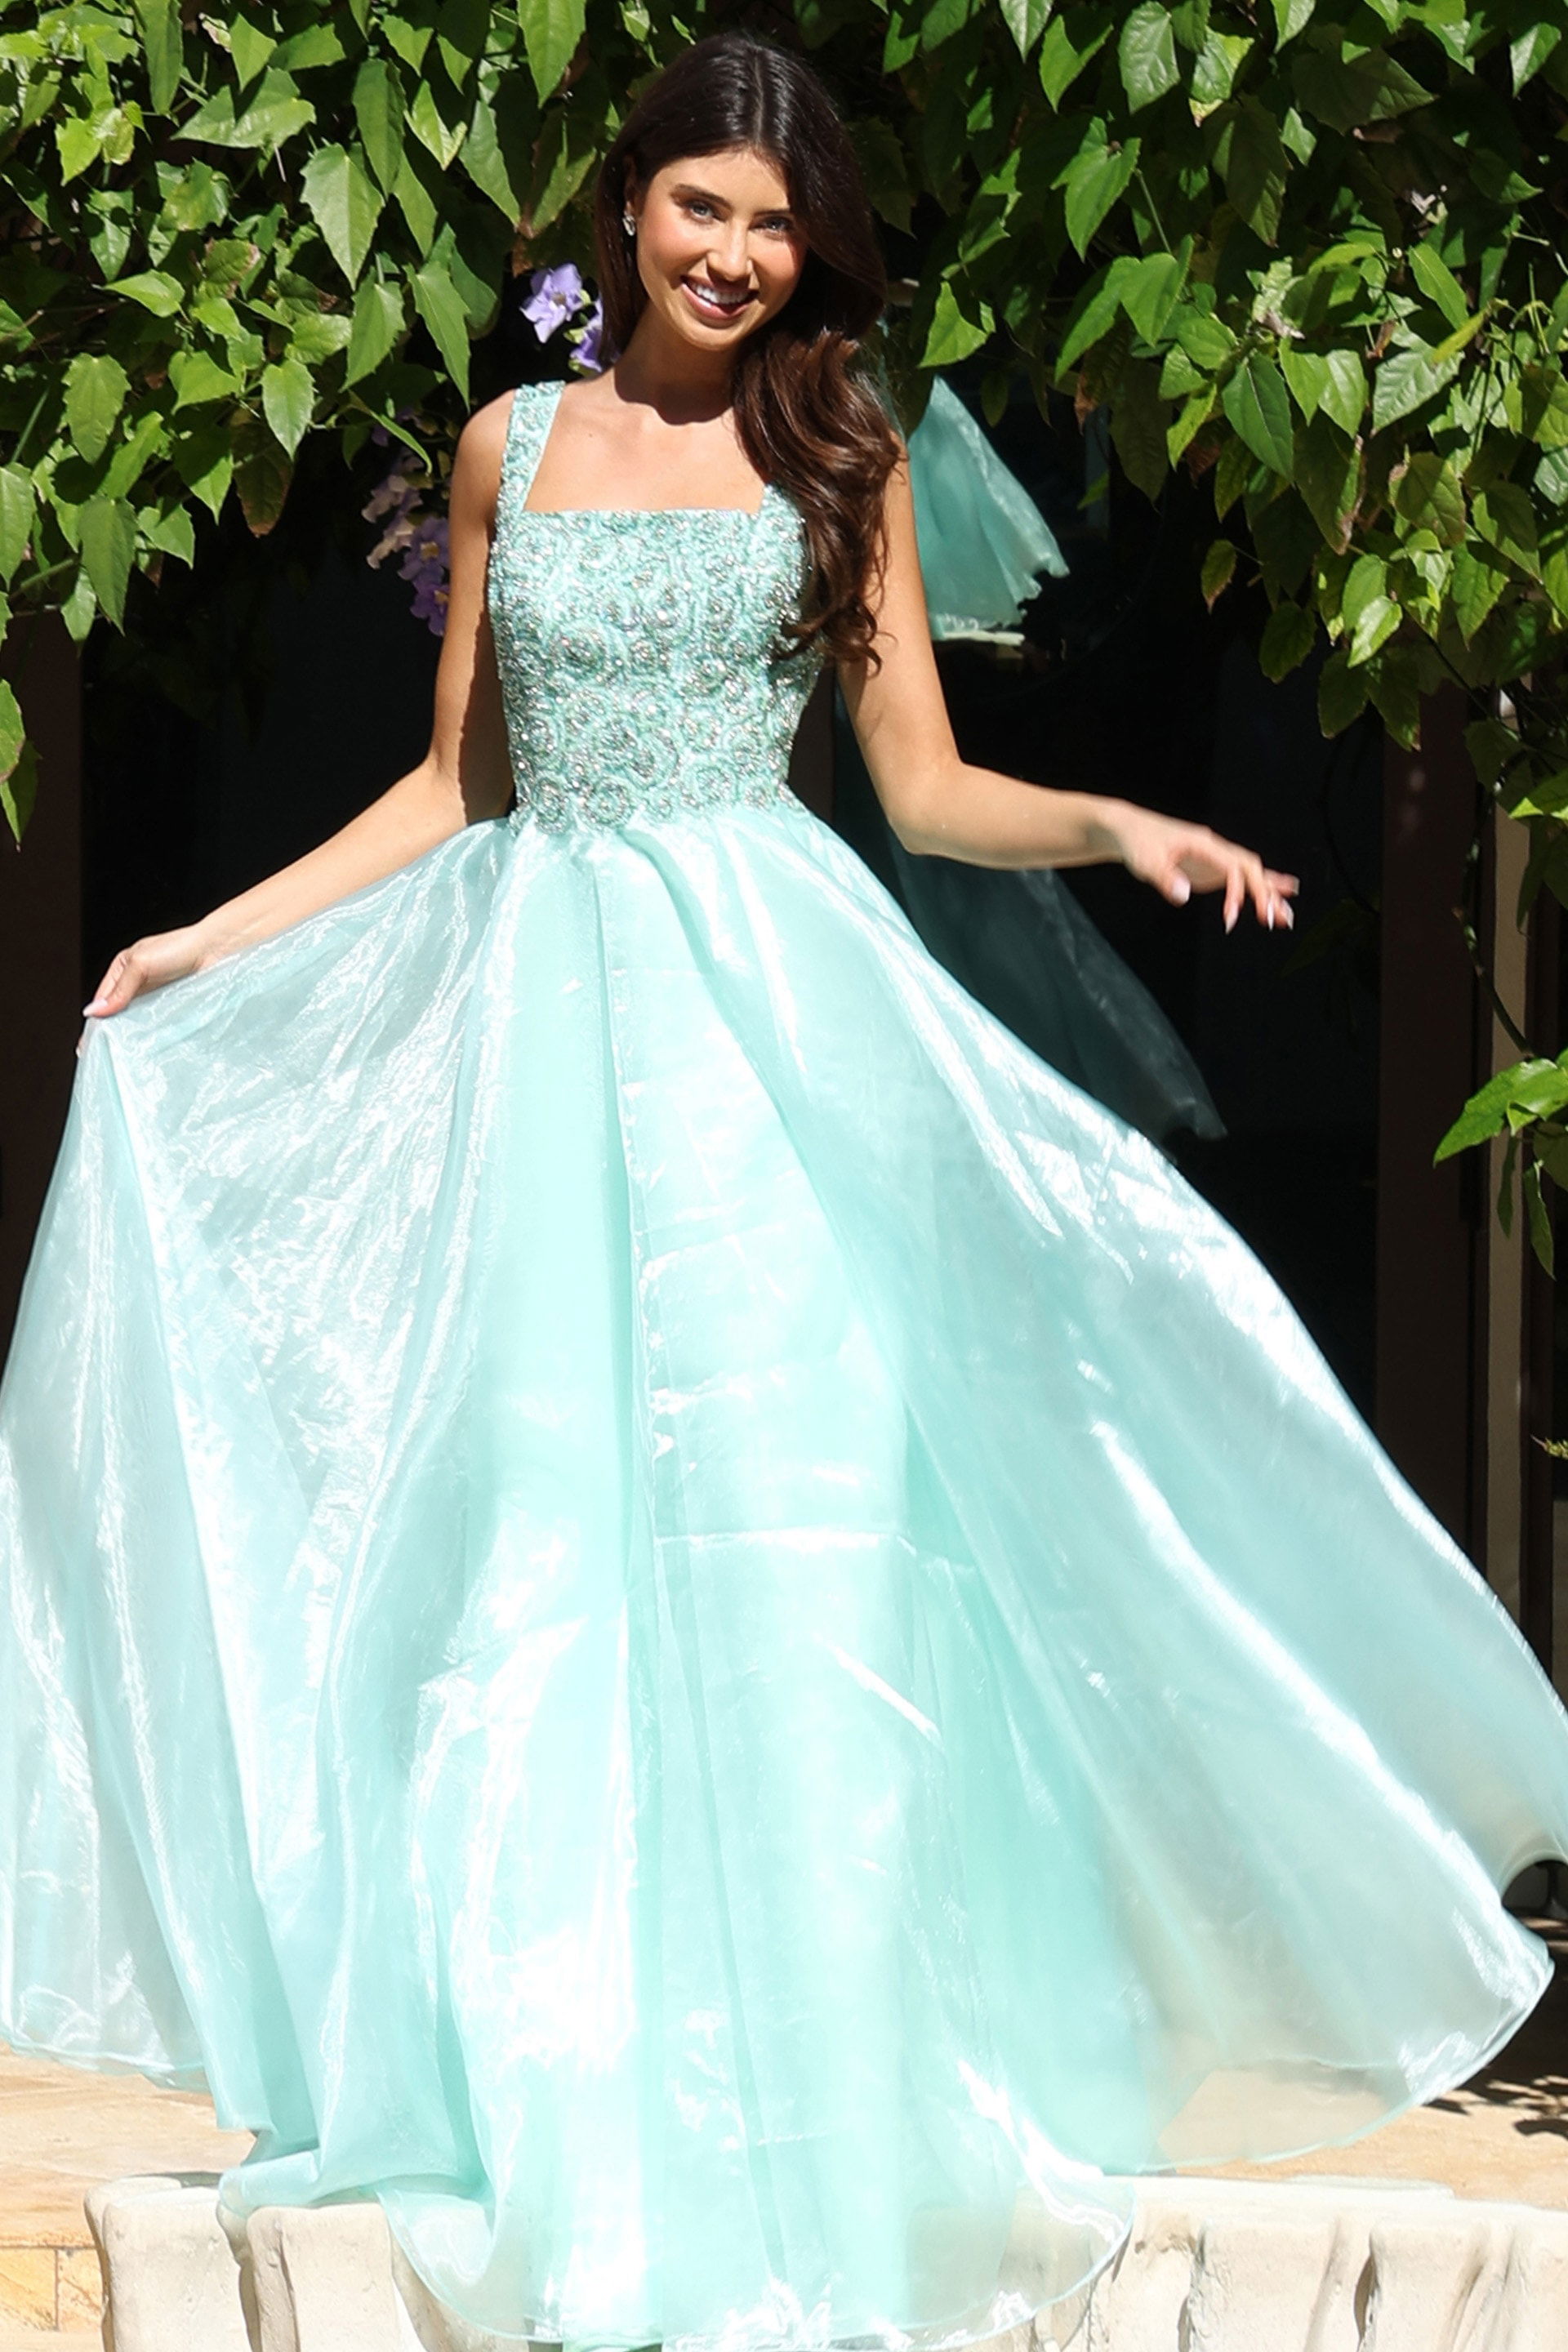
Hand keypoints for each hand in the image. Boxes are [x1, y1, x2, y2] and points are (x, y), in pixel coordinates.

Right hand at [78, 925, 210, 1049]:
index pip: (102, 998)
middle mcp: (138, 984)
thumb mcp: (140, 964)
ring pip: (137, 1020)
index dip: (96, 1018)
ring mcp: (156, 997)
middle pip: (118, 1011)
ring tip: (125, 1052)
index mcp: (123, 968)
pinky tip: (148, 1045)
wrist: (217, 950)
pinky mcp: (173, 1007)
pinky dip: (151, 1034)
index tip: (89, 1041)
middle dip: (111, 1029)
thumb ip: (118, 990)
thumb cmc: (180, 947)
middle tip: (105, 1051)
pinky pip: (158, 1024)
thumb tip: (94, 1011)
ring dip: (132, 1034)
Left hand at [1109, 806, 1298, 931]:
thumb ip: (1164, 878)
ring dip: (1269, 895)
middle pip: (1251, 868)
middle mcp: (1216, 849)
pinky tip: (1279, 897)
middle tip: (1274, 920)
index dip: (1237, 893)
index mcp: (1204, 844)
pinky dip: (1261, 889)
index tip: (1230, 918)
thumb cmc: (1138, 842)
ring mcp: (1216, 859)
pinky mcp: (1212, 869)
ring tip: (1286, 918)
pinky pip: (1242, 879)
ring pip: (1251, 874)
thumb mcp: (1145, 862)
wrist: (1132, 830)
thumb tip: (1183, 896)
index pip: (1233, 867)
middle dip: (1265, 894)